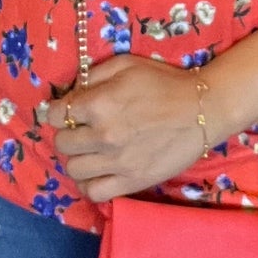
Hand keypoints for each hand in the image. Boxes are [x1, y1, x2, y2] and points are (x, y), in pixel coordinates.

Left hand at [45, 58, 213, 202]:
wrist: (203, 110)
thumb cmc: (164, 83)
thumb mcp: (126, 65)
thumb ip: (92, 76)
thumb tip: (69, 93)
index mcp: (100, 103)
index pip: (55, 115)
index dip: (58, 112)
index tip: (68, 112)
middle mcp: (104, 135)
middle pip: (62, 143)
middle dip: (68, 133)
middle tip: (82, 130)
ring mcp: (117, 162)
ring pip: (73, 169)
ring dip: (77, 159)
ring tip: (90, 152)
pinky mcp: (132, 182)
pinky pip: (94, 192)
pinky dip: (90, 184)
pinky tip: (98, 173)